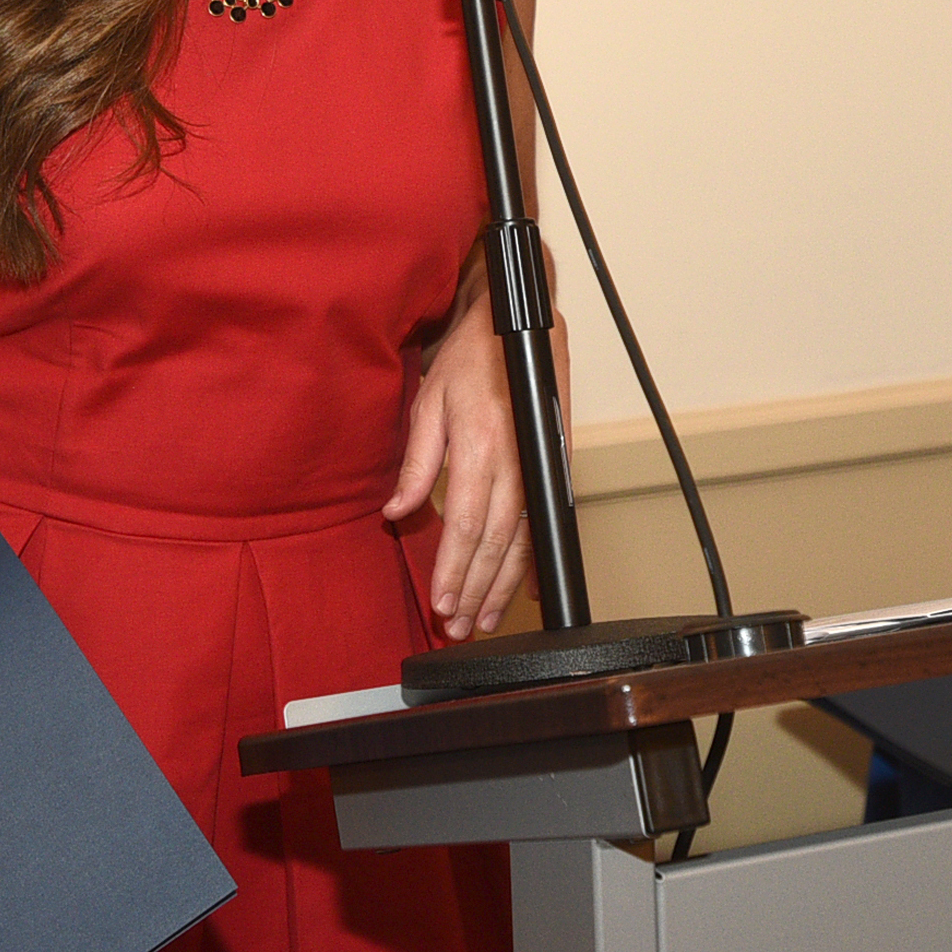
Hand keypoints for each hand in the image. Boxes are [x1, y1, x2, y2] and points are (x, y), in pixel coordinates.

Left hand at [384, 315, 534, 640]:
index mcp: (482, 446)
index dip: (454, 568)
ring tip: (486, 618)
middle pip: (496, 542)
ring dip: (505, 585)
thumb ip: (417, 461)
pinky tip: (528, 589)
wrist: (518, 324)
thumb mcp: (430, 401)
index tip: (442, 601)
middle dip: (477, 589)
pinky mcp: (554, 467)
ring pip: (524, 540)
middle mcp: (516, 462)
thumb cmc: (471, 357)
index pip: (465, 524)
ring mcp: (540, 466)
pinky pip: (545, 524)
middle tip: (459, 627)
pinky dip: (536, 561)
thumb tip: (398, 511)